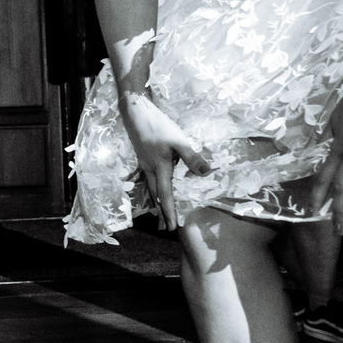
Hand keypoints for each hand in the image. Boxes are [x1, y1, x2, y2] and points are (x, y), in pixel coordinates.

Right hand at [117, 88, 210, 230]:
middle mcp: (150, 170)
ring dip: (156, 204)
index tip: (174, 228)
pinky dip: (152, 192)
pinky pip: (148, 181)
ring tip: (159, 217)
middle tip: (166, 228)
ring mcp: (145, 165)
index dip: (170, 212)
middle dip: (162, 213)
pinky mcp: (144, 160)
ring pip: (151, 190)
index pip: (166, 196)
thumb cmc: (158, 126)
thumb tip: (206, 172)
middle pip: (156, 197)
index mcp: (160, 168)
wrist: (136, 114)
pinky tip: (153, 192)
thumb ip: (192, 157)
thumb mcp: (179, 140)